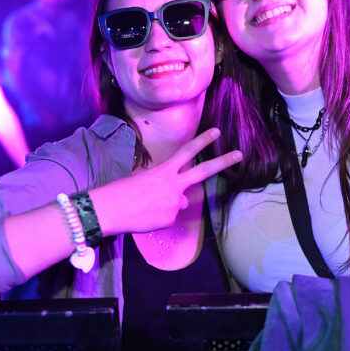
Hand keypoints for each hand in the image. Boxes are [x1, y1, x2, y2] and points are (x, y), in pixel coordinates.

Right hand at [91, 129, 242, 234]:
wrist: (110, 210)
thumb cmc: (120, 192)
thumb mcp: (143, 179)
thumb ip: (164, 183)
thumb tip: (178, 197)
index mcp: (164, 170)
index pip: (187, 152)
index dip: (203, 140)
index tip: (216, 132)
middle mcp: (174, 185)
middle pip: (203, 171)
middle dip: (223, 161)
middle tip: (239, 154)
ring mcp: (175, 202)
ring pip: (181, 202)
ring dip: (168, 204)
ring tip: (147, 206)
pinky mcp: (171, 218)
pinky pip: (170, 217)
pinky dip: (160, 217)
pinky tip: (146, 216)